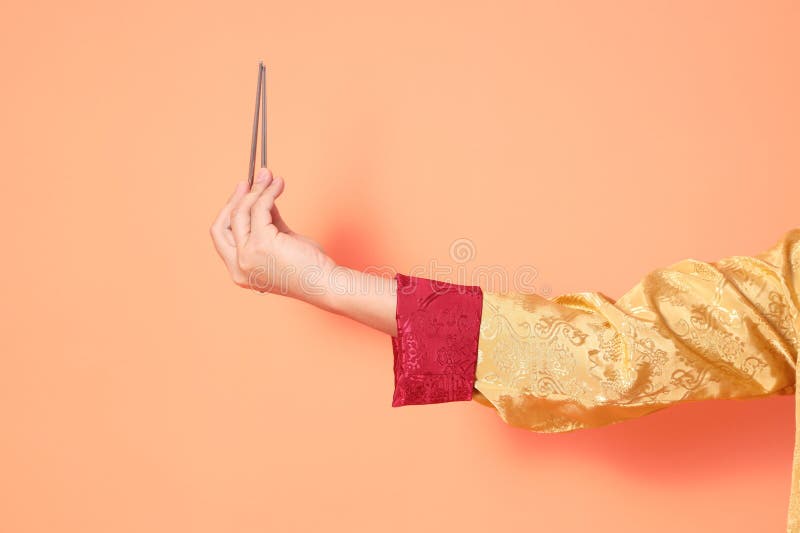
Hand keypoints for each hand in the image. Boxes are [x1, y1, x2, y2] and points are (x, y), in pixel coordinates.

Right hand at [210, 168, 335, 303]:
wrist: (324, 283)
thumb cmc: (308, 267)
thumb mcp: (282, 243)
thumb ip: (269, 224)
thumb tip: (263, 199)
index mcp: (239, 271)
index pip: (223, 236)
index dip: (230, 212)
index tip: (242, 194)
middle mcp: (238, 266)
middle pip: (224, 224)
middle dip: (236, 199)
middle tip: (251, 180)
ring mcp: (247, 255)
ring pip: (241, 213)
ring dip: (256, 190)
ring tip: (270, 178)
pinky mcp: (261, 244)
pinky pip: (260, 209)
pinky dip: (268, 193)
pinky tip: (279, 185)